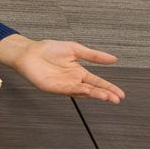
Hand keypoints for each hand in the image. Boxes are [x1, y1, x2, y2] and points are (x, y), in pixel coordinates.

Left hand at [0, 34, 124, 102]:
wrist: (29, 51)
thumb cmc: (49, 49)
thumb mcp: (76, 49)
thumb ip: (94, 55)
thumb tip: (114, 59)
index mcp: (79, 72)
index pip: (97, 82)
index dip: (109, 88)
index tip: (120, 94)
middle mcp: (72, 81)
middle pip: (92, 89)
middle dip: (105, 94)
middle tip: (116, 99)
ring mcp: (63, 85)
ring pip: (81, 92)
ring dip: (94, 94)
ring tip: (106, 96)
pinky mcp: (52, 87)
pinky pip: (66, 90)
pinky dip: (77, 90)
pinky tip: (87, 91)